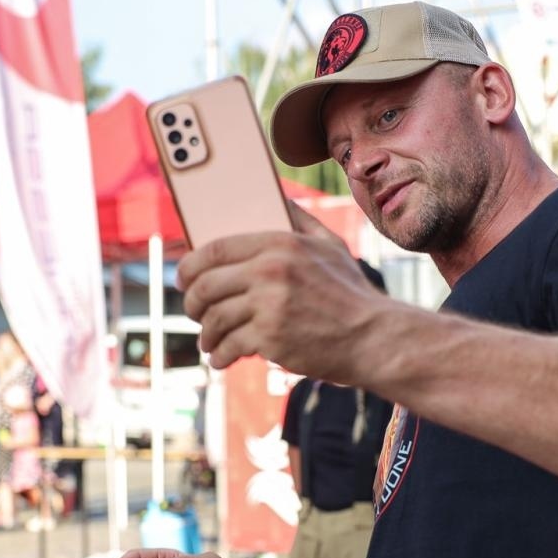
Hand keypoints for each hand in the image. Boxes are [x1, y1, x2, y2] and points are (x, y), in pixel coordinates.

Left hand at [178, 202, 386, 380]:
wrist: (374, 337)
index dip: (191, 266)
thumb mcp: (330, 246)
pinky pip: (228, 345)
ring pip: (214, 318)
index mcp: (280, 243)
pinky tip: (222, 358)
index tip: (183, 278)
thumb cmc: (350, 293)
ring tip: (210, 342)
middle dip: (192, 303)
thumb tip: (278, 198)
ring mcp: (269, 305)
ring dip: (206, 335)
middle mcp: (270, 270)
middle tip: (194, 313)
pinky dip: (220, 355)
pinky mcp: (270, 338)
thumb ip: (300, 221)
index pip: (216, 249)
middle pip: (206, 285)